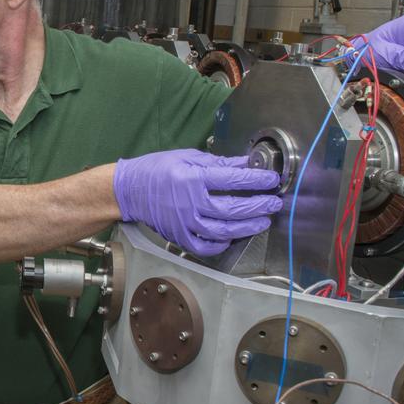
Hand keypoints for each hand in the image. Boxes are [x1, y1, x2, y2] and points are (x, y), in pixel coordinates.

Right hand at [113, 150, 282, 256]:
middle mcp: (190, 203)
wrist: (129, 190)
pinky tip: (232, 237)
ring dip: (247, 227)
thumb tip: (245, 164)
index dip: (257, 180)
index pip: (234, 180)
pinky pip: (205, 247)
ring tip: (262, 221)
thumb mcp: (187, 157)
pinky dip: (221, 244)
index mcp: (193, 178)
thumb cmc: (156, 170)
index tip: (271, 179)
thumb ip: (218, 162)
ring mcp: (185, 223)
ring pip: (224, 230)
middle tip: (274, 203)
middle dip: (259, 206)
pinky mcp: (179, 236)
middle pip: (233, 209)